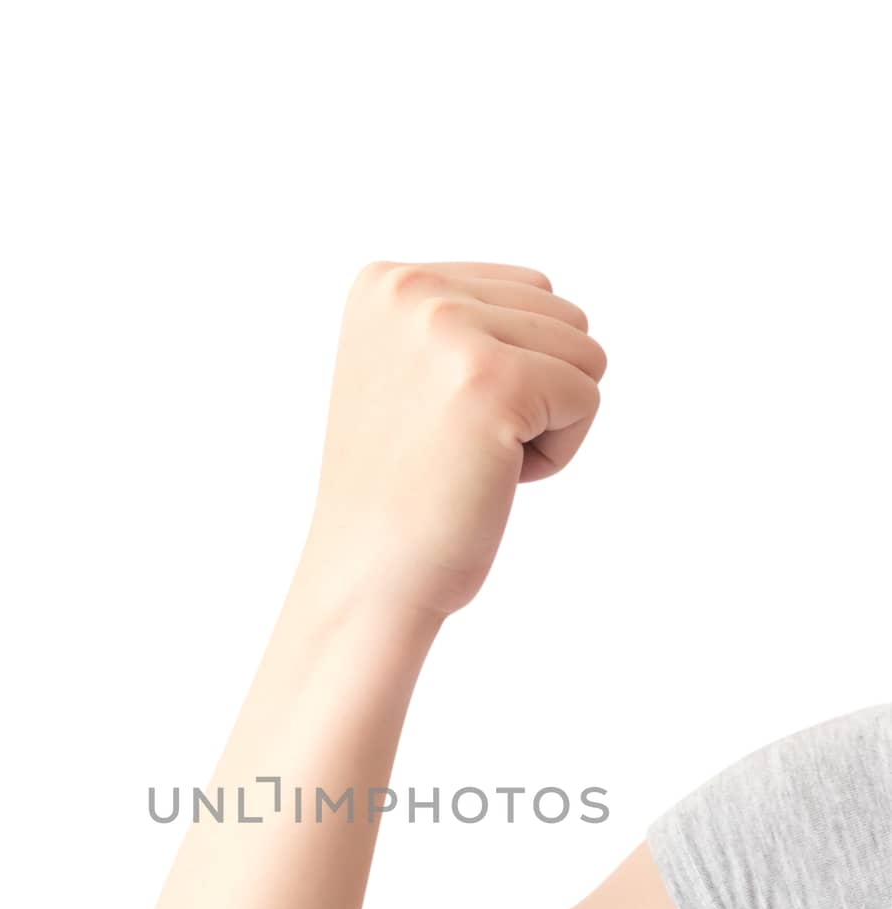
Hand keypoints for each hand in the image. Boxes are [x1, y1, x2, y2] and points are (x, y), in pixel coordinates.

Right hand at [300, 258, 606, 619]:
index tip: (440, 422)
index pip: (529, 292)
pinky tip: (491, 478)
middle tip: (460, 449)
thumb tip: (553, 300)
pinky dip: (556, 455)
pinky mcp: (494, 380)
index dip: (510, 371)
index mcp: (387, 281)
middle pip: (564, 315)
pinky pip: (587, 399)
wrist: (370, 577)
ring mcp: (449, 330)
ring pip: (584, 355)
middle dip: (535, 394)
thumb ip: (464, 322)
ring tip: (474, 461)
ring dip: (547, 422)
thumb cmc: (401, 496)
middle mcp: (411, 290)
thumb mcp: (411, 375)